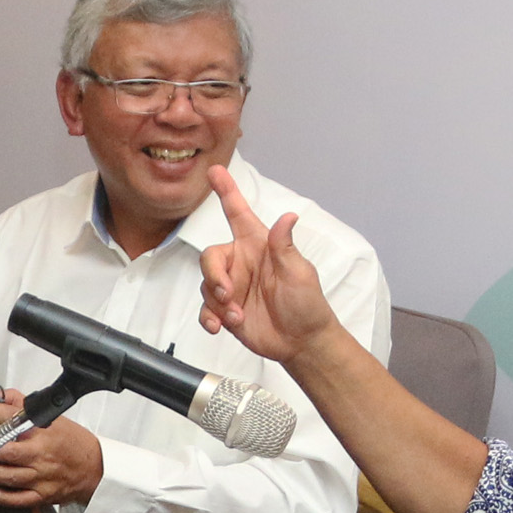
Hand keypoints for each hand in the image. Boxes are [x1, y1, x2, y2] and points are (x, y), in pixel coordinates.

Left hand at [0, 390, 105, 509]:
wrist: (95, 470)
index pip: (10, 417)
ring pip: (7, 476)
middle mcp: (41, 454)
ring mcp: (41, 477)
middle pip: (5, 450)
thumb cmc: (73, 443)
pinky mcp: (41, 496)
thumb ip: (25, 406)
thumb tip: (2, 394)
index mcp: (43, 431)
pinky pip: (16, 499)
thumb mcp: (53, 418)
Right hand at [197, 165, 337, 365]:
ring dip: (217, 302)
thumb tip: (288, 217)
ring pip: (206, 284)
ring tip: (236, 315)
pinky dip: (208, 317)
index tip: (215, 171)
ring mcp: (232, 287)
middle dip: (214, 275)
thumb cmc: (307, 303)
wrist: (301, 341)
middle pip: (210, 256)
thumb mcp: (299, 272)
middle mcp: (242, 263)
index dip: (226, 191)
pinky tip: (220, 325)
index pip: (238, 213)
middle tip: (227, 292)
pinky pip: (205, 309)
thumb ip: (285, 246)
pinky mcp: (225, 309)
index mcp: (258, 246)